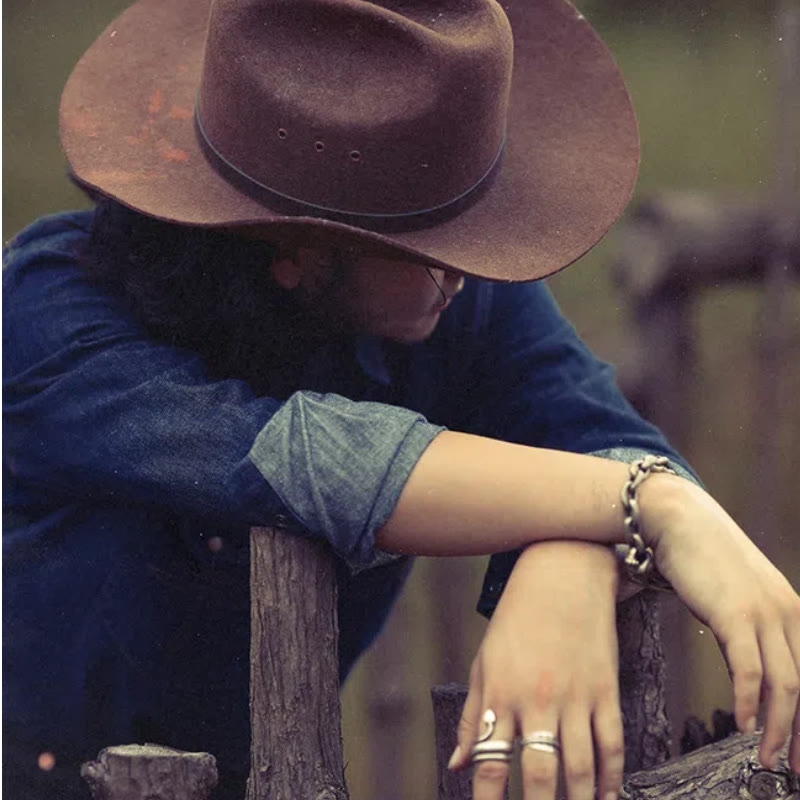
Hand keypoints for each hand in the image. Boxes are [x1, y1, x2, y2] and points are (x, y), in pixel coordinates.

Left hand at [449, 540, 623, 799]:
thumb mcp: (484, 660)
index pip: (492, 762)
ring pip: (580, 769)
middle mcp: (537, 700)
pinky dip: (612, 779)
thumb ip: (471, 715)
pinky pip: (612, 745)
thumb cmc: (515, 618)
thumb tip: (457, 764)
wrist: (563, 575)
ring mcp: (575, 697)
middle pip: (540, 777)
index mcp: (501, 693)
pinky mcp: (606, 690)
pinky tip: (607, 798)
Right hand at [640, 475, 799, 772]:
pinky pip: (749, 668)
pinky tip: (744, 724)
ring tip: (769, 758)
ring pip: (785, 684)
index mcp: (792, 611)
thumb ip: (750, 631)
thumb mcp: (736, 595)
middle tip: (797, 769)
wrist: (678, 518)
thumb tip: (749, 674)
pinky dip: (749, 701)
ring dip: (781, 728)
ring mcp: (764, 613)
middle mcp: (788, 613)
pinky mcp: (735, 613)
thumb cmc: (701, 554)